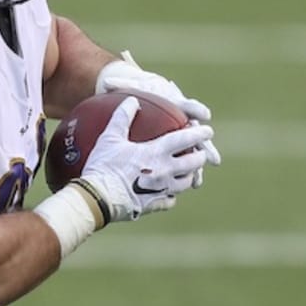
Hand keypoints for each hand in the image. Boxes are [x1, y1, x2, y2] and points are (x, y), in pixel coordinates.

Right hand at [76, 95, 210, 222]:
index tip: (208, 131)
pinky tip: (167, 195)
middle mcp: (165, 171)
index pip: (186, 139)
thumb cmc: (103, 166)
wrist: (97, 198)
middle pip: (193, 163)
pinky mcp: (153, 205)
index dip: (199, 133)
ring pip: (185, 183)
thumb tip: (132, 100)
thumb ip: (122, 117)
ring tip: (187, 174)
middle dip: (200, 156)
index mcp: (157, 152)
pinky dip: (170, 197)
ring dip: (189, 176)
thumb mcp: (110, 138)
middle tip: (200, 153)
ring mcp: (161, 189)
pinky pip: (169, 201)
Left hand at [96, 49, 220, 173]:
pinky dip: (186, 176)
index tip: (204, 115)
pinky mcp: (177, 149)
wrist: (146, 93)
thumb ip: (120, 82)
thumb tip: (106, 80)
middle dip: (202, 143)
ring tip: (197, 180)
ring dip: (196, 166)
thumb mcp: (130, 85)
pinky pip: (184, 165)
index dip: (196, 110)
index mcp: (174, 103)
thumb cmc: (139, 89)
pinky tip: (185, 188)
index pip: (187, 106)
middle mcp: (182, 120)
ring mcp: (181, 136)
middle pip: (194, 134)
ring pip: (192, 152)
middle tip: (208, 155)